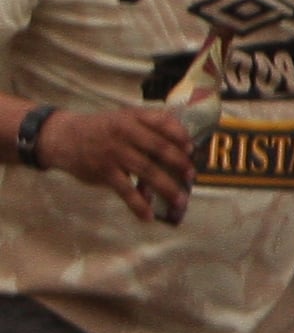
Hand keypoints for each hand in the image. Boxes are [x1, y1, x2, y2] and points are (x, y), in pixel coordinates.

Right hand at [35, 104, 194, 222]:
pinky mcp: (104, 172)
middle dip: (179, 164)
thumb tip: (182, 141)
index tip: (192, 149)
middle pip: (159, 149)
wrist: (62, 137)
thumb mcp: (124, 117)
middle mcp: (126, 134)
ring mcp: (115, 153)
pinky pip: (125, 190)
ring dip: (166, 187)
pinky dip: (138, 204)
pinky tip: (148, 216)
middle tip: (191, 177)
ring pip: (147, 171)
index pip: (163, 122)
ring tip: (180, 200)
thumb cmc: (101, 128)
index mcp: (133, 117)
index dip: (180, 135)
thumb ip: (150, 124)